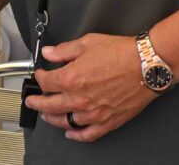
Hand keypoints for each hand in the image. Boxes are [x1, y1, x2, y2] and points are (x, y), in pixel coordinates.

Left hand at [26, 33, 156, 142]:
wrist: (146, 65)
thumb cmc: (121, 53)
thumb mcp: (87, 43)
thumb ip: (64, 50)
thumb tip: (49, 53)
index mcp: (71, 78)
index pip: (46, 82)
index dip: (40, 77)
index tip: (40, 74)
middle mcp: (79, 99)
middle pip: (50, 105)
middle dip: (37, 103)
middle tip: (32, 102)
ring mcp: (93, 113)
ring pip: (65, 121)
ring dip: (53, 119)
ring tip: (47, 116)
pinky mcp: (108, 121)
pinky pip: (88, 134)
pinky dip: (77, 135)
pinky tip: (71, 133)